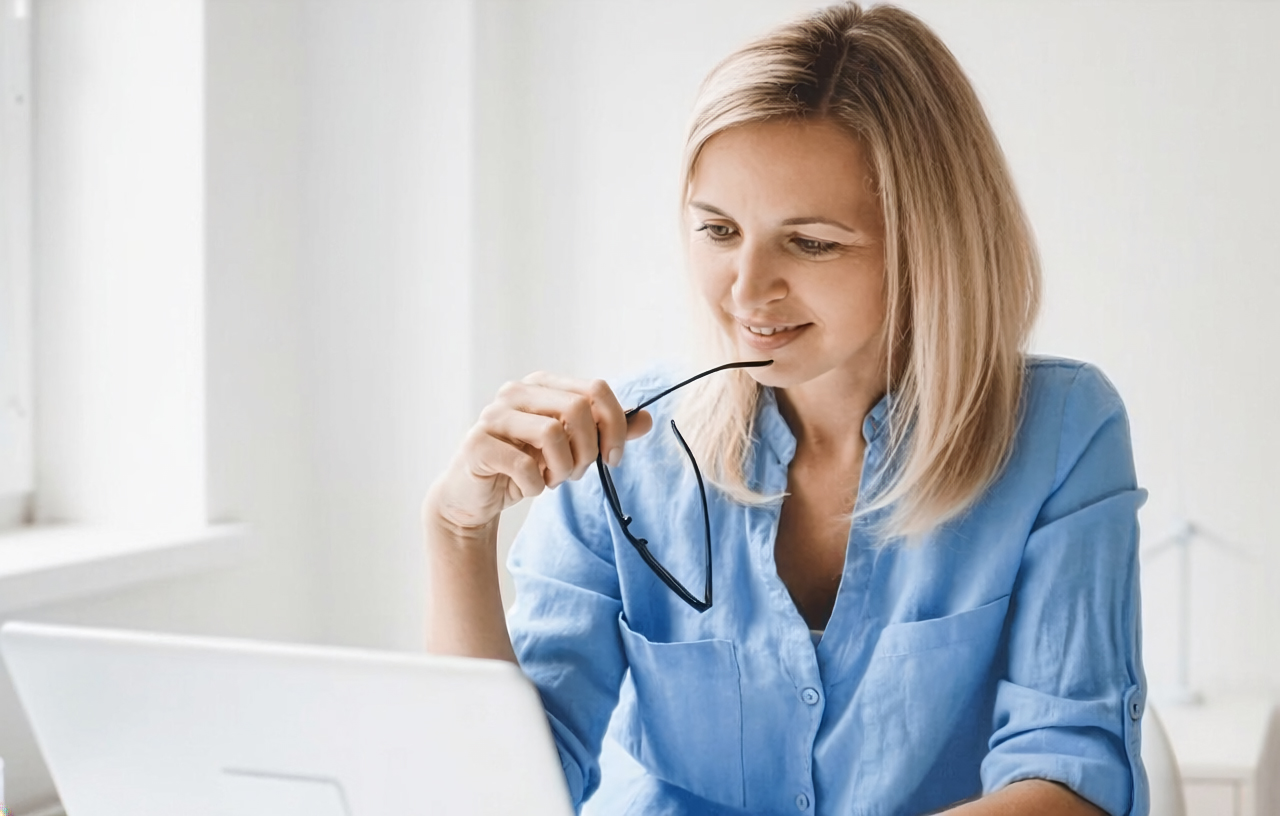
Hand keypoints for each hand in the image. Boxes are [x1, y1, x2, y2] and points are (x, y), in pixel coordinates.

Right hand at [425, 372, 653, 535]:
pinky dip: (536, 485)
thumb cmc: (525, 466)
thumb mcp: (571, 449)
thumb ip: (605, 432)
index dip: (614, 425)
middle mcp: (516, 392)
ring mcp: (493, 416)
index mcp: (542, 385)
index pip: (595, 389)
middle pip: (578, 408)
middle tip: (578, 473)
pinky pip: (525, 465)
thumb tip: (646, 419)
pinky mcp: (477, 444)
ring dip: (563, 468)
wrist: (474, 496)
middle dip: (588, 449)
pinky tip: (529, 488)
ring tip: (552, 479)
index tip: (613, 458)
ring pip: (553, 433)